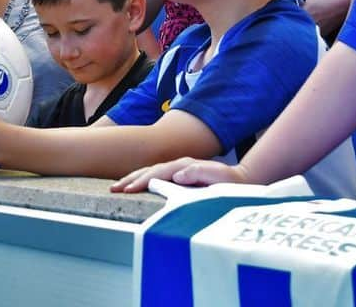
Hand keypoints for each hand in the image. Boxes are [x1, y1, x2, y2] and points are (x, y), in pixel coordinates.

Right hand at [111, 157, 249, 192]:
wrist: (240, 179)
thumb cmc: (229, 181)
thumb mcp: (217, 175)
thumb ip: (197, 173)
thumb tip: (175, 176)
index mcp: (183, 166)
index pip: (157, 173)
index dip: (141, 181)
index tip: (128, 189)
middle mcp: (177, 165)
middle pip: (148, 171)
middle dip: (130, 179)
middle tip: (115, 189)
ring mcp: (175, 170)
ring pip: (148, 172)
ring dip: (132, 178)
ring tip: (117, 186)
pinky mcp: (176, 176)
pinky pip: (154, 176)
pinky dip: (140, 179)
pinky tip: (133, 184)